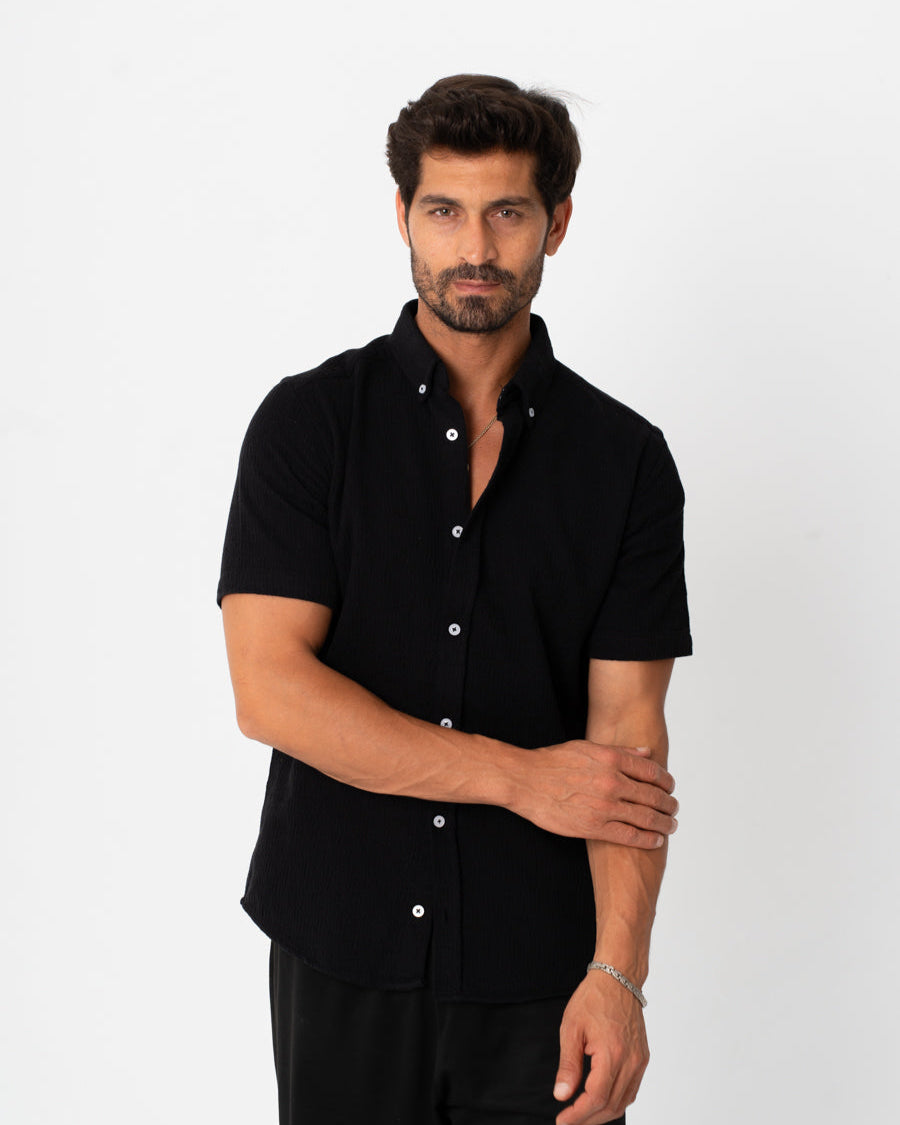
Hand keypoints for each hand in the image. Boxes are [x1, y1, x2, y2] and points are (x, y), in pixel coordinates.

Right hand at [510, 742, 676, 845]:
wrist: (525, 780)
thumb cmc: (553, 762)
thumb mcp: (587, 748)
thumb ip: (620, 752)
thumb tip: (647, 753)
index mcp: (611, 760)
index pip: (652, 772)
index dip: (666, 782)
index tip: (671, 788)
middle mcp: (612, 782)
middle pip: (653, 796)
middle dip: (669, 805)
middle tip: (674, 809)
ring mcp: (604, 806)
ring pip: (647, 818)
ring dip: (664, 823)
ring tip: (671, 826)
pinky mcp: (594, 827)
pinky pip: (630, 836)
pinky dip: (648, 839)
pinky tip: (656, 840)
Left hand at [553, 970, 648, 1123]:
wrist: (618, 978)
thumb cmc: (593, 998)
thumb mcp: (571, 1028)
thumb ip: (568, 1065)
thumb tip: (561, 1096)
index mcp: (612, 1053)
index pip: (595, 1098)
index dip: (578, 1115)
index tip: (561, 1121)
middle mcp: (630, 1061)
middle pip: (610, 1105)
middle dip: (588, 1119)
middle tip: (568, 1121)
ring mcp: (639, 1061)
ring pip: (623, 1102)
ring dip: (602, 1114)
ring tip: (582, 1115)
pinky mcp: (642, 1058)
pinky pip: (631, 1090)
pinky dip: (616, 1102)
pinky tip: (601, 1102)